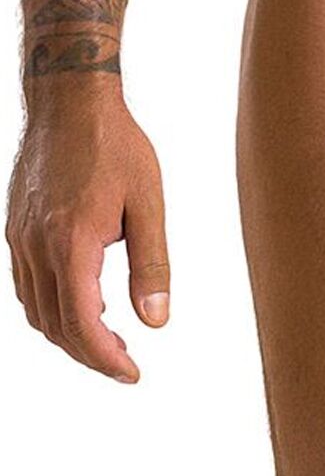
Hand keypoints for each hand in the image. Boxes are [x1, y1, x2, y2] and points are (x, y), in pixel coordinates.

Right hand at [6, 80, 168, 382]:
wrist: (69, 102)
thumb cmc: (117, 146)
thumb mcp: (149, 203)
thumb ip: (152, 264)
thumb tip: (157, 320)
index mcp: (72, 243)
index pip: (82, 323)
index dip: (105, 357)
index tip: (132, 373)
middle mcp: (36, 247)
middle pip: (55, 326)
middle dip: (89, 353)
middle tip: (125, 364)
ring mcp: (19, 238)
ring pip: (36, 310)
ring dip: (69, 334)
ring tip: (110, 339)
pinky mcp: (16, 229)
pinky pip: (27, 286)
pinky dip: (53, 307)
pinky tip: (86, 301)